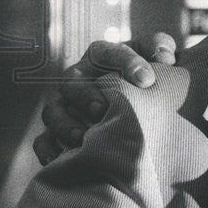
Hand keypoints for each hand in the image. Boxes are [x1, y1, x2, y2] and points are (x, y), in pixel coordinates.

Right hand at [33, 33, 176, 164]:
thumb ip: (160, 47)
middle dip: (84, 95)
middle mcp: (78, 78)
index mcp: (102, 55)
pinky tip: (59, 160)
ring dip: (64, 125)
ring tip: (82, 138)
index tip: (147, 80)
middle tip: (101, 109)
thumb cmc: (146, 73)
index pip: (109, 52)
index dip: (127, 63)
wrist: (140, 99)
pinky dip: (47, 149)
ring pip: (53, 111)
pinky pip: (43, 140)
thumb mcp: (156, 54)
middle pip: (71, 82)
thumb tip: (164, 57)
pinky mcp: (57, 131)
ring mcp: (65, 105)